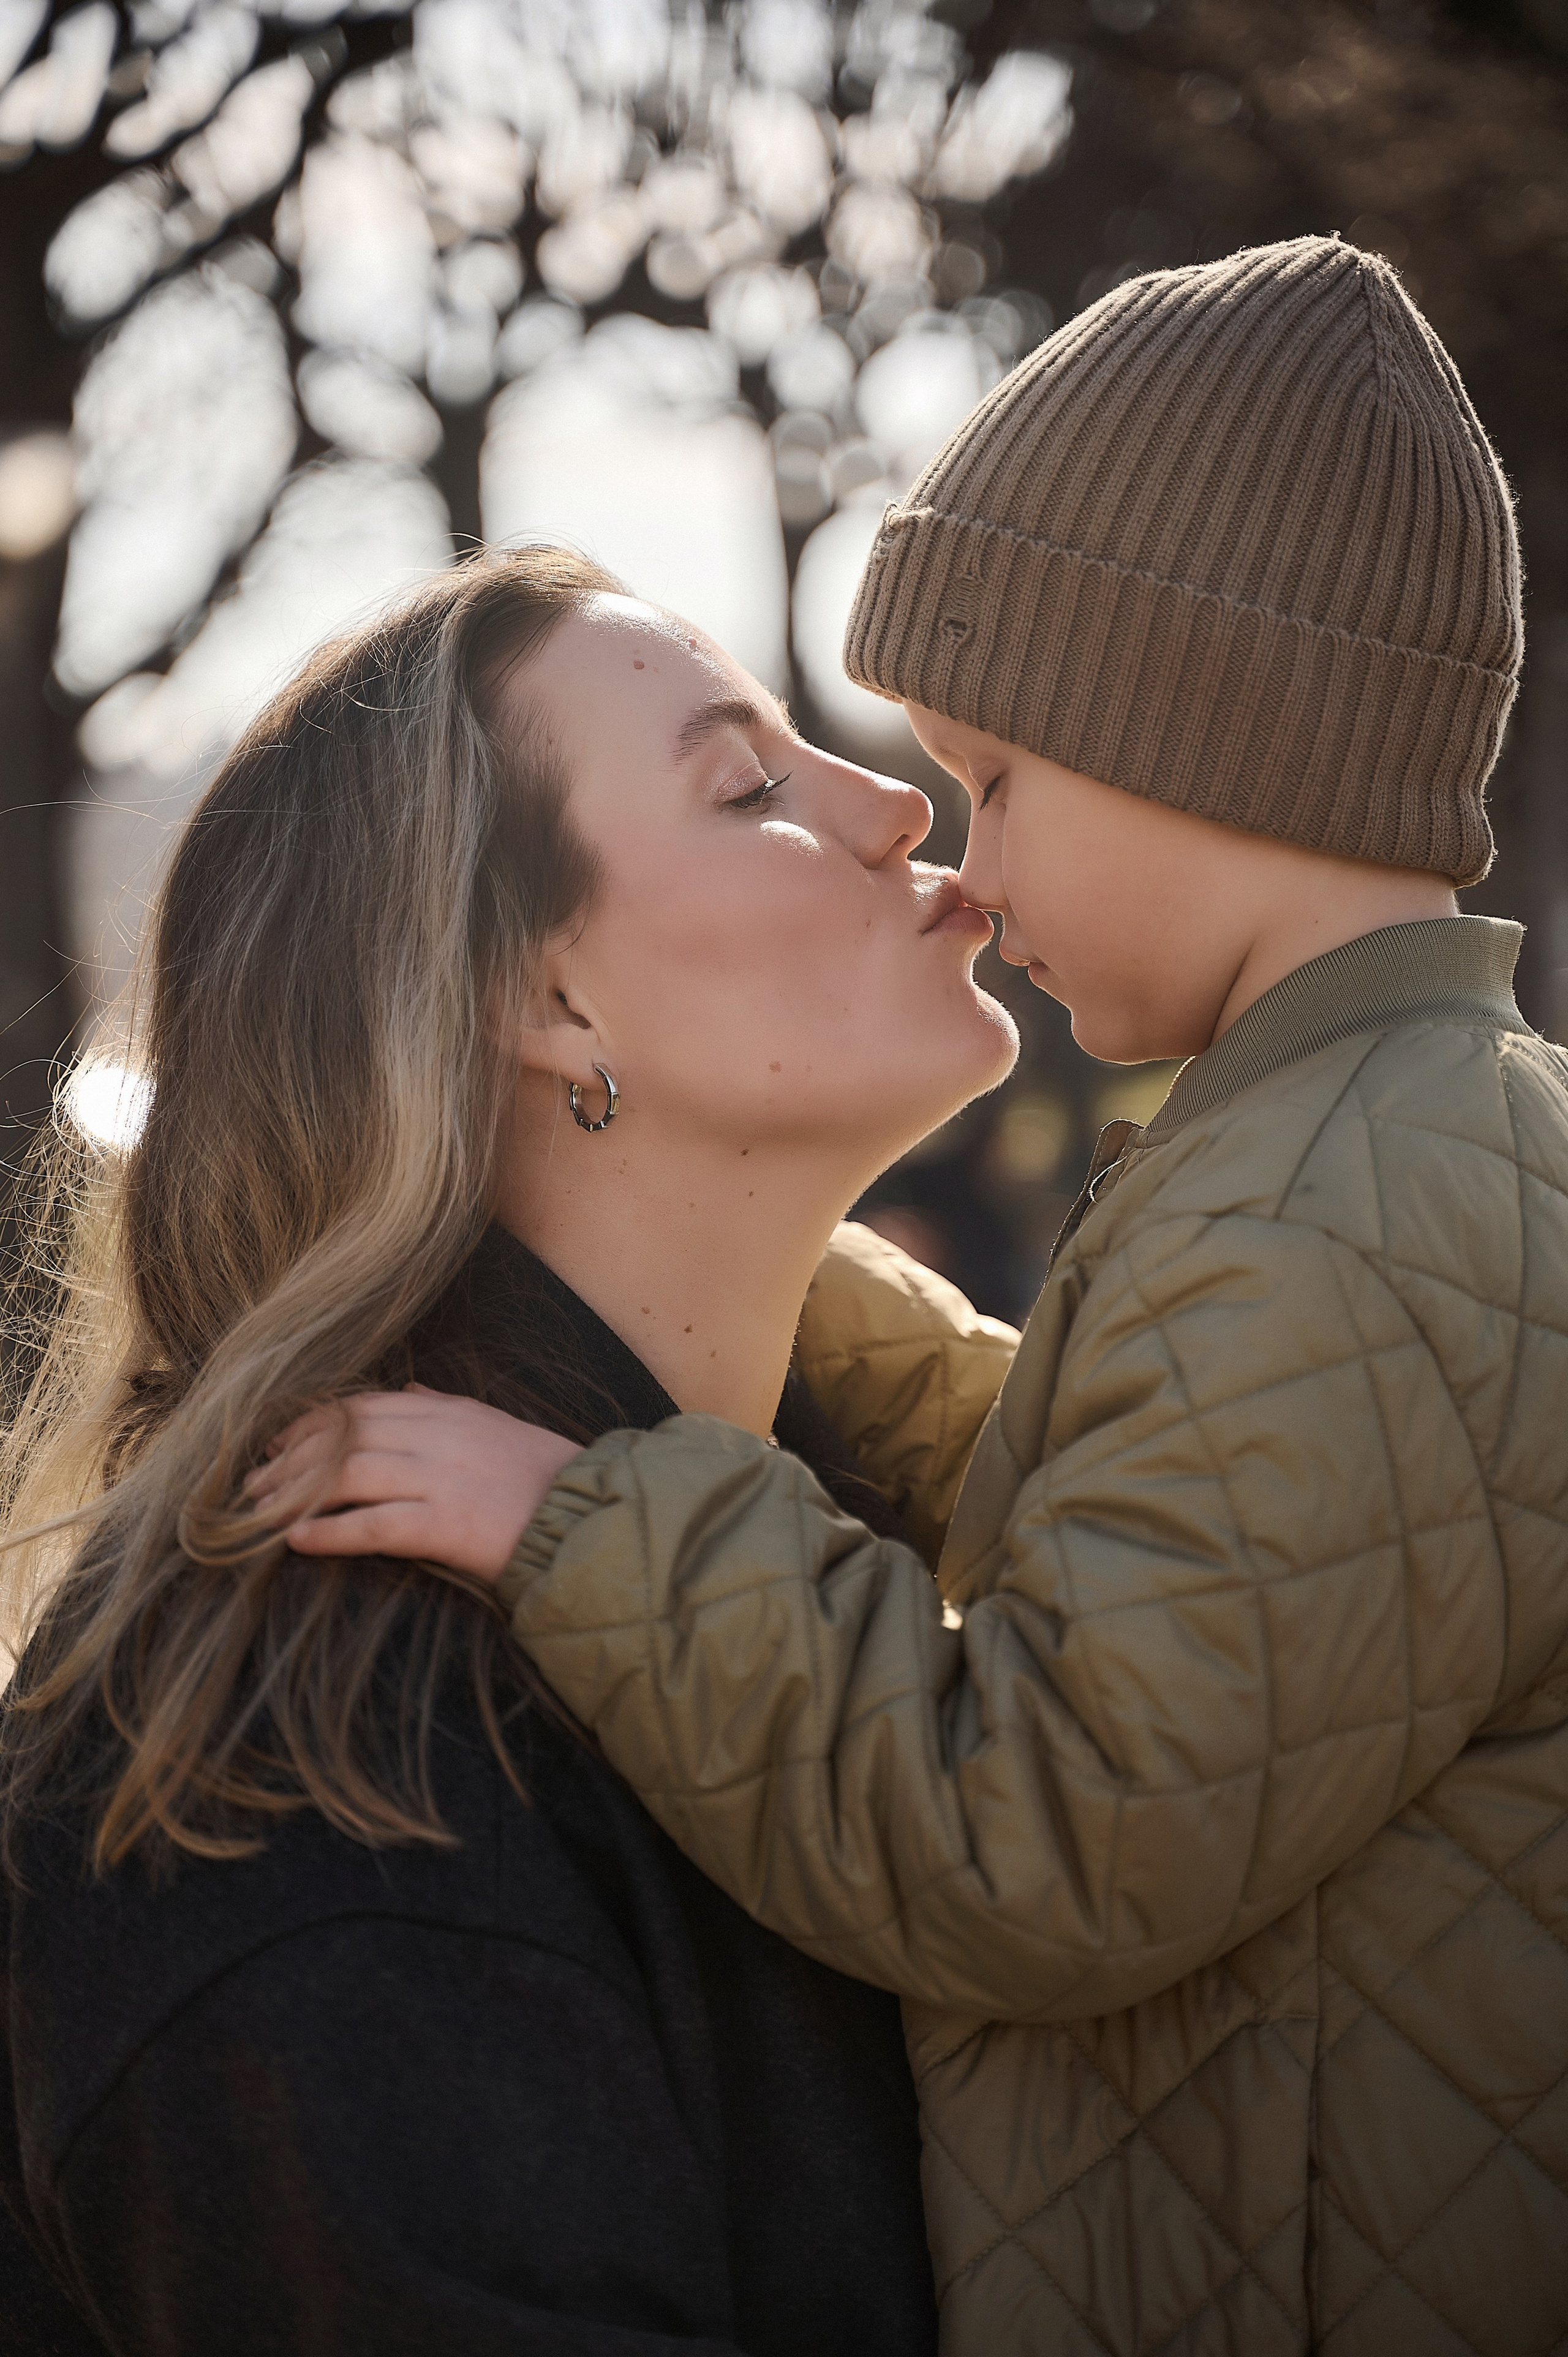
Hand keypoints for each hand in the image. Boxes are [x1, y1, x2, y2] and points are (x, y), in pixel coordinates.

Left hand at [244, 1386, 582, 1583]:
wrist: (591, 1518)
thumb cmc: (545, 1478)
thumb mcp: (496, 1425)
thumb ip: (446, 1405)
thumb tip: (405, 1388)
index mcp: (448, 1412)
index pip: (360, 1407)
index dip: (310, 1425)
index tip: (276, 1445)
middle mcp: (438, 1436)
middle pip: (342, 1438)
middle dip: (289, 1459)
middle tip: (250, 1483)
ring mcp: (440, 1478)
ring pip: (346, 1475)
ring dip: (293, 1493)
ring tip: (255, 1514)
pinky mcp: (447, 1524)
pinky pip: (374, 1524)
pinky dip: (330, 1531)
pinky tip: (295, 1540)